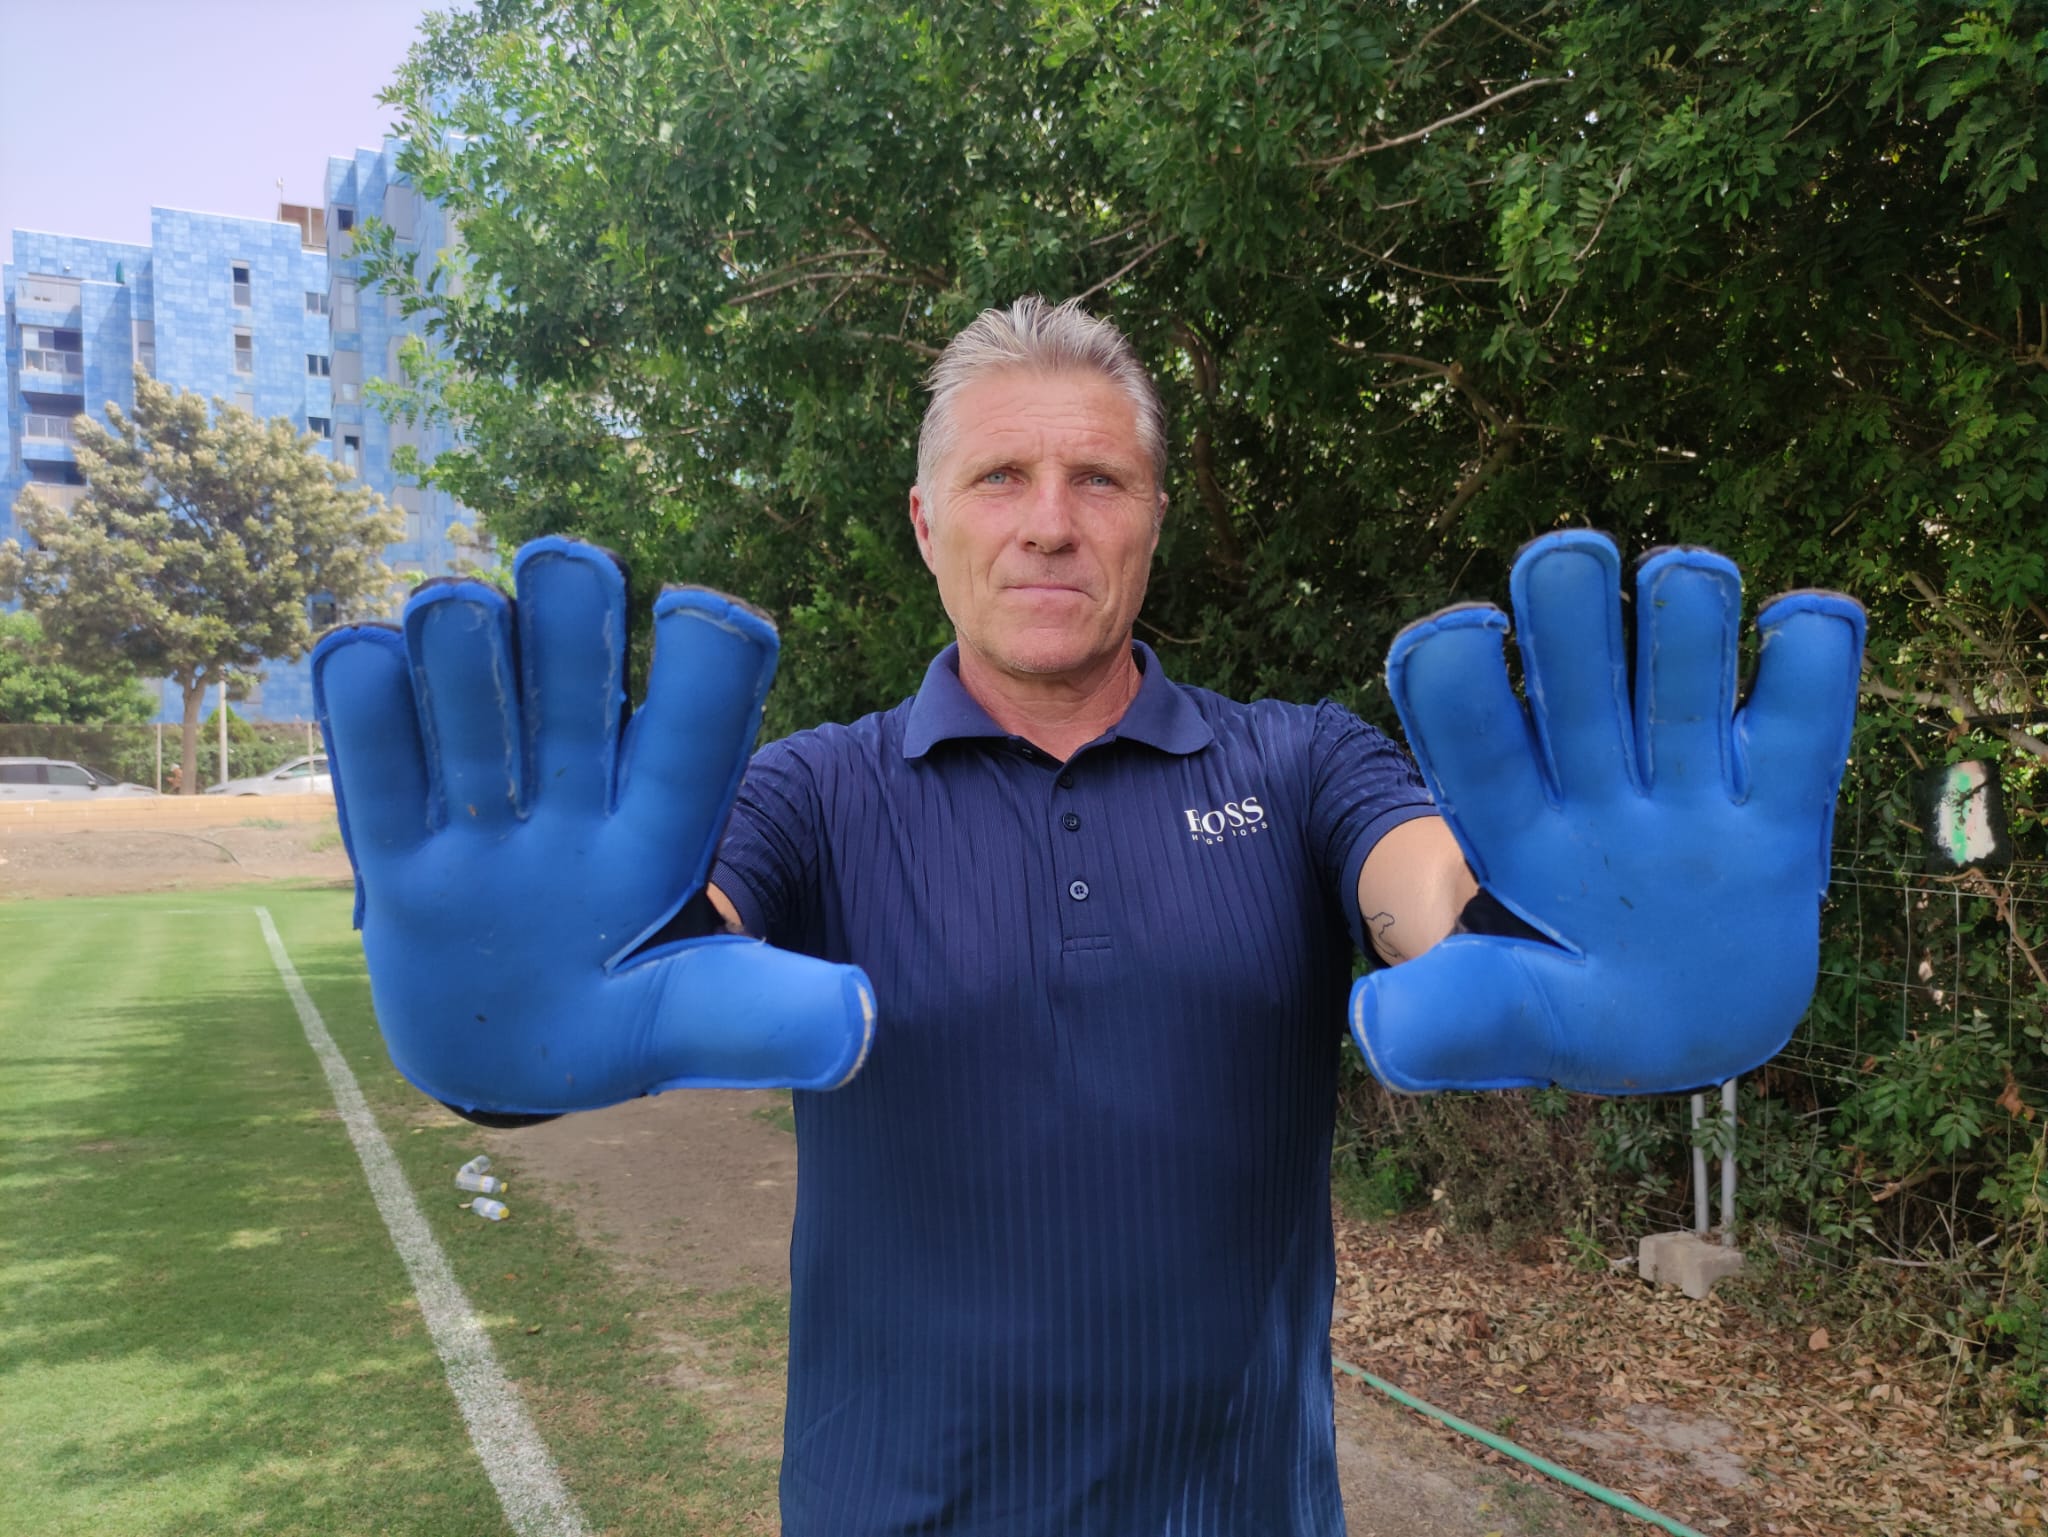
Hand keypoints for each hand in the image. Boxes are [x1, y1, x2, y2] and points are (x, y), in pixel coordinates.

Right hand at [313, 537, 873, 1115]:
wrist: (499, 1060)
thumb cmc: (619, 1027)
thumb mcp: (691, 1026)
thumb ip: (766, 1018)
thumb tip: (859, 1023)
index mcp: (661, 824)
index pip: (698, 723)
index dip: (705, 657)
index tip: (695, 612)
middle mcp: (572, 785)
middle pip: (575, 666)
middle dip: (570, 613)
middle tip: (567, 567)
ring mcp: (479, 798)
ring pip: (469, 676)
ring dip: (461, 646)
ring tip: (454, 620)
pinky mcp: (393, 832)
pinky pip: (370, 741)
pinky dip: (365, 694)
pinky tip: (366, 664)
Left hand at [1349, 531, 1863, 1094]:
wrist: (1689, 1020)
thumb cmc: (1583, 1010)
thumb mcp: (1520, 1024)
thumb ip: (1455, 1018)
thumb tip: (1372, 1022)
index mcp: (1520, 833)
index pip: (1477, 751)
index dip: (1458, 692)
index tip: (1451, 637)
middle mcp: (1599, 790)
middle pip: (1576, 694)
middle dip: (1570, 621)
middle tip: (1564, 557)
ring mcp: (1690, 792)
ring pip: (1682, 688)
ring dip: (1684, 626)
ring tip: (1684, 573)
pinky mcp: (1777, 810)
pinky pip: (1799, 732)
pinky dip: (1811, 670)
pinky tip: (1806, 618)